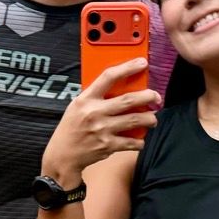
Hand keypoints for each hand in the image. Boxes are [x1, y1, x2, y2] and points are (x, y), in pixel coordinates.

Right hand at [41, 58, 160, 185]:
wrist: (63, 155)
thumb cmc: (71, 128)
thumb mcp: (77, 106)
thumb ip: (95, 96)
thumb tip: (120, 86)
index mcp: (86, 99)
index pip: (108, 77)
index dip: (128, 67)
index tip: (142, 63)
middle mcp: (94, 112)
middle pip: (128, 100)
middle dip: (147, 96)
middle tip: (156, 97)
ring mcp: (102, 130)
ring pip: (134, 120)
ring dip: (149, 119)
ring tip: (153, 119)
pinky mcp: (108, 146)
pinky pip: (131, 142)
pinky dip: (139, 141)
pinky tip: (140, 139)